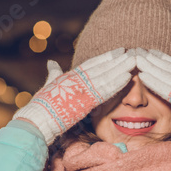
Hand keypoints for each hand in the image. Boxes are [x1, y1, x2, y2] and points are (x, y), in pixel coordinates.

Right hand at [14, 48, 136, 144]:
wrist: (36, 120)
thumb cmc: (39, 105)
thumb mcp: (48, 85)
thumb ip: (53, 73)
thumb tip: (51, 62)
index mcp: (69, 76)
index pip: (91, 64)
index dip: (106, 57)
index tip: (118, 51)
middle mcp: (76, 80)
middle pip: (101, 68)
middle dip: (117, 60)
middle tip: (133, 52)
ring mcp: (81, 91)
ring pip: (105, 77)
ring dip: (120, 69)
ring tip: (134, 61)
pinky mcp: (85, 102)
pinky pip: (104, 92)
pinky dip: (116, 84)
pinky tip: (127, 77)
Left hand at [135, 50, 170, 142]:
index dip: (165, 58)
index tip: (154, 52)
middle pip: (169, 67)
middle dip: (154, 59)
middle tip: (139, 51)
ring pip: (164, 75)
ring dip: (149, 67)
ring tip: (136, 59)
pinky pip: (164, 89)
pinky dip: (153, 82)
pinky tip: (142, 75)